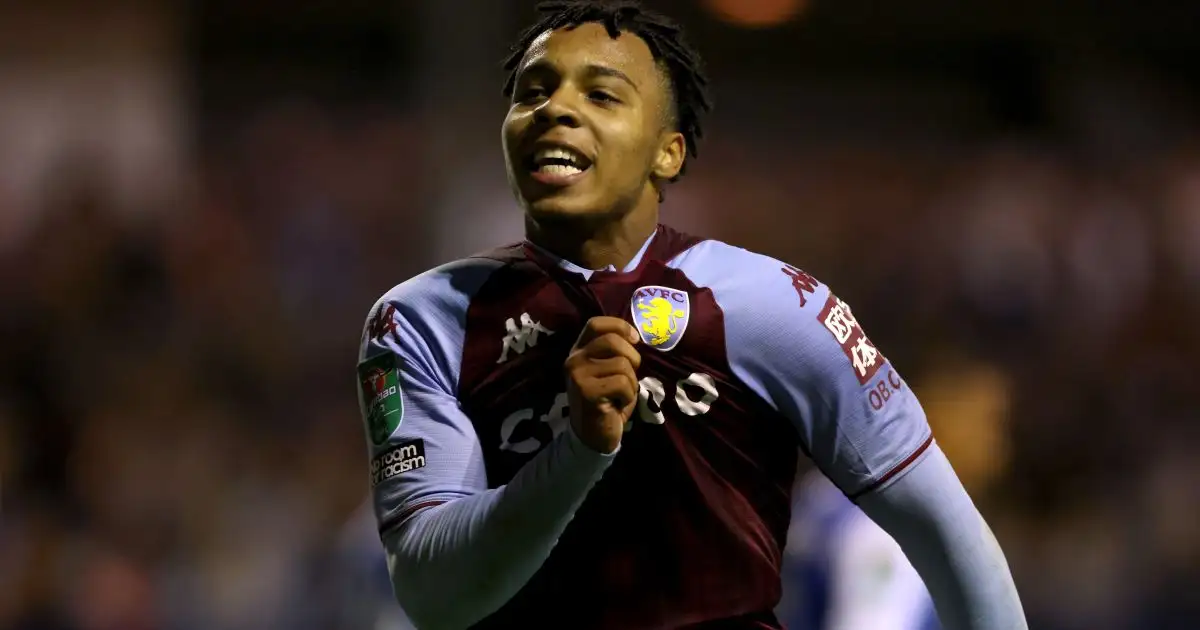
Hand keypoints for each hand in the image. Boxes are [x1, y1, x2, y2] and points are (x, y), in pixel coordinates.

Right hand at [564, 316, 641, 453]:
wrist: (593, 437)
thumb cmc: (607, 402)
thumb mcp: (609, 372)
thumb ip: (616, 353)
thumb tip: (635, 336)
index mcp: (578, 351)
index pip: (596, 324)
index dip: (619, 327)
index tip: (635, 340)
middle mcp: (574, 359)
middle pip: (613, 341)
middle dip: (632, 359)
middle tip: (629, 378)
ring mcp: (577, 374)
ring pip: (622, 364)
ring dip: (631, 383)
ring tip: (621, 395)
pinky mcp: (586, 391)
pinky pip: (622, 383)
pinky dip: (628, 396)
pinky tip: (617, 405)